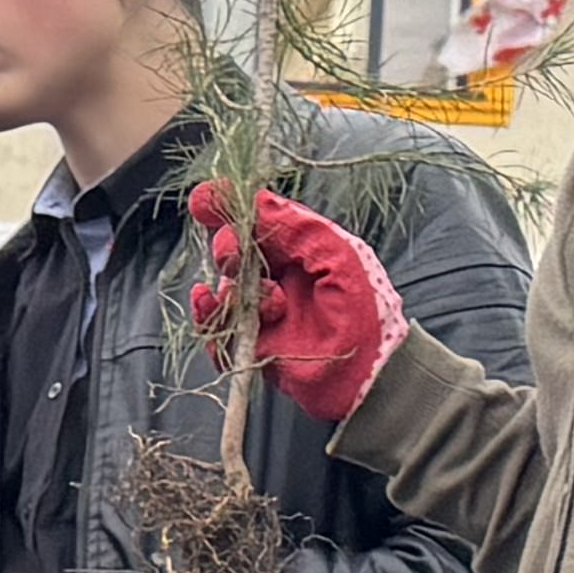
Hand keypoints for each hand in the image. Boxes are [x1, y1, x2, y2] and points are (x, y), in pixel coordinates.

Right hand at [185, 184, 409, 426]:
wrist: (369, 374)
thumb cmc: (367, 311)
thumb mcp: (340, 255)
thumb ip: (300, 227)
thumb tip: (257, 199)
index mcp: (301, 249)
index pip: (258, 220)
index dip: (229, 206)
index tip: (204, 198)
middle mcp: (277, 275)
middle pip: (234, 249)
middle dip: (228, 246)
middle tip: (234, 254)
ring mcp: (261, 310)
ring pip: (224, 285)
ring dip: (233, 288)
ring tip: (267, 302)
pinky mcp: (249, 343)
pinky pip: (215, 326)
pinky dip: (206, 312)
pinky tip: (207, 303)